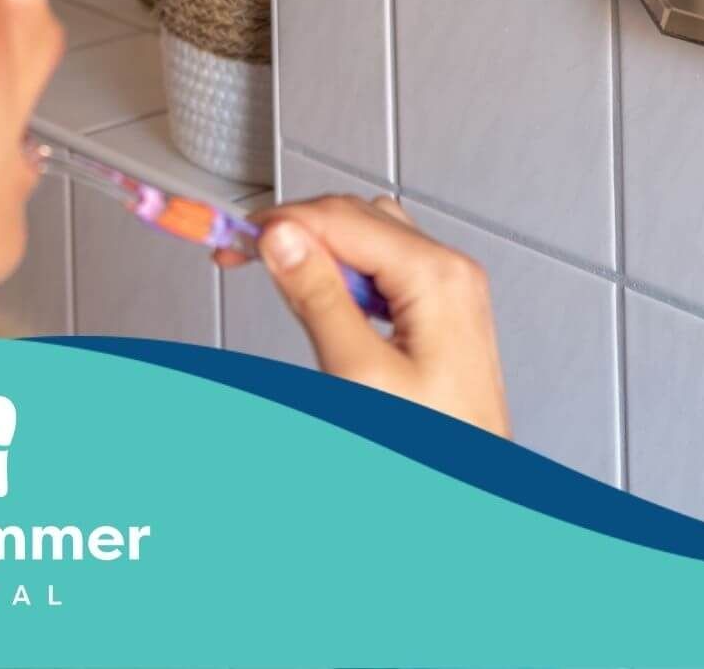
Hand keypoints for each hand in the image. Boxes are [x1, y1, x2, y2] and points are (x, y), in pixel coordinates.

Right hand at [213, 194, 511, 439]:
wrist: (471, 486)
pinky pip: (388, 266)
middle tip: (242, 254)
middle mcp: (450, 271)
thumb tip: (283, 240)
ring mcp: (450, 288)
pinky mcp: (442, 308)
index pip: (342, 218)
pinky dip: (348, 271)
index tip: (233, 240)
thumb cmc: (432, 444)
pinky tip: (326, 299)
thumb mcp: (359, 373)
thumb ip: (318, 298)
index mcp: (436, 276)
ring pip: (372, 235)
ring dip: (322, 247)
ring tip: (281, 279)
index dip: (280, 222)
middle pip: (358, 216)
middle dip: (297, 229)